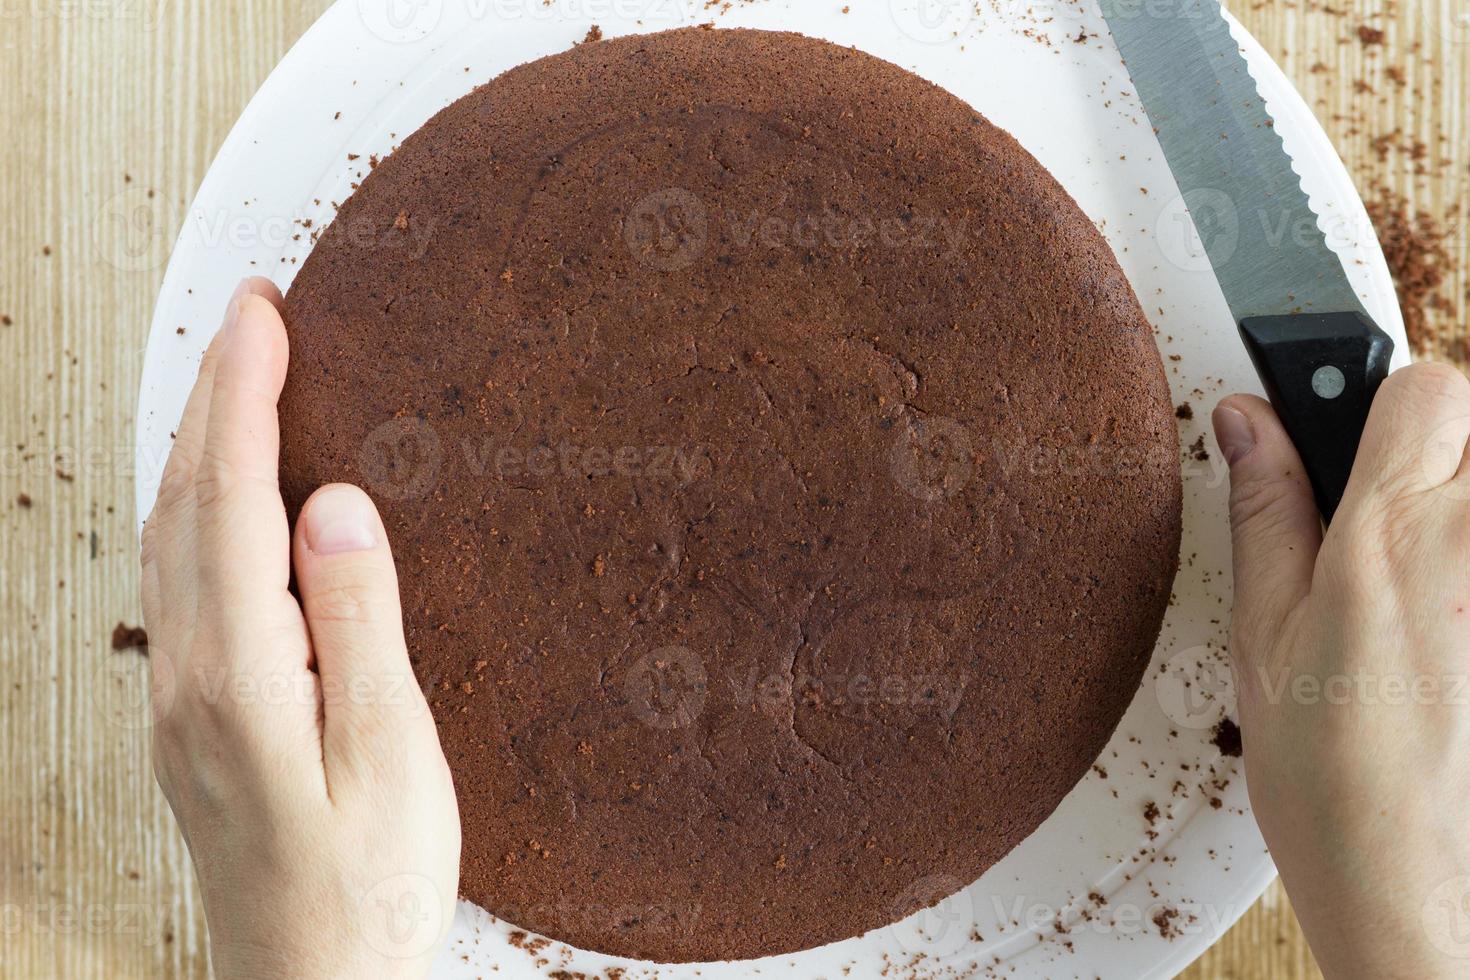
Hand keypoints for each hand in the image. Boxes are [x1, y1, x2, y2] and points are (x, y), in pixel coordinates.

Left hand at [140, 278, 460, 979]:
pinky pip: (177, 581)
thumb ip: (359, 623)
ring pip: (169, 540)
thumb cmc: (369, 887)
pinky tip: (221, 500)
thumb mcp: (391, 757)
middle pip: (185, 506)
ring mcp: (178, 703)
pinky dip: (195, 509)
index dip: (245, 398)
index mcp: (240, 677)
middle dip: (212, 397)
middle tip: (253, 317)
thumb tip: (336, 504)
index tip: (265, 316)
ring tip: (235, 382)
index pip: (233, 501)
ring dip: (196, 446)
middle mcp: (188, 680)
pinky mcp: (191, 721)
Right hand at [1213, 363, 1469, 979]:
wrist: (1414, 884)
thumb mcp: (1265, 634)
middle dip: (1435, 471)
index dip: (1383, 410)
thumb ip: (1266, 509)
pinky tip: (1451, 641)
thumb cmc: (1333, 781)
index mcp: (1393, 536)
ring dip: (1462, 528)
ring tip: (1430, 608)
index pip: (1424, 385)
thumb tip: (1249, 421)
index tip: (1360, 453)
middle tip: (1392, 546)